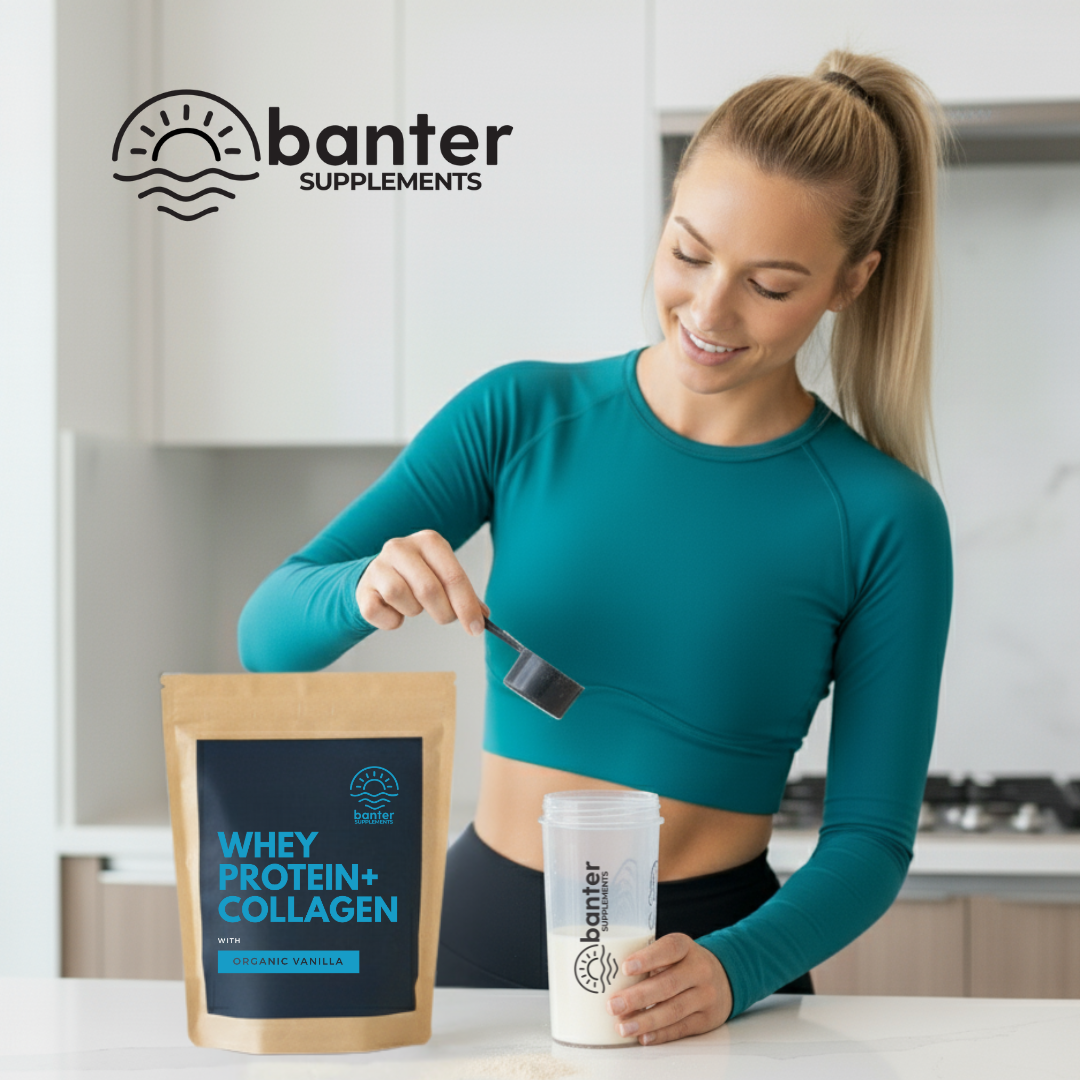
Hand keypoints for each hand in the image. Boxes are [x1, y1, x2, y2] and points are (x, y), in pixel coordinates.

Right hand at [357, 530, 487, 635]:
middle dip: (444, 612)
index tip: (476, 628)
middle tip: (446, 618)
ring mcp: (378, 566)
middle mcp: (401, 547)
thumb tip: (482, 618)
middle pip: (429, 589)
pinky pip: (379, 613)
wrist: (377, 576)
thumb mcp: (444, 576)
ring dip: (414, 611)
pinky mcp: (363, 588)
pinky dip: (391, 621)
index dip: (466, 606)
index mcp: (429, 541)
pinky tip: (395, 612)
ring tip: (414, 605)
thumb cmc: (417, 576)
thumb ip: (465, 595)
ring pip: (402, 597)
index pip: (454, 576)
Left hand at [606, 933, 732, 1045]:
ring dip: (646, 1020)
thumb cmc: (684, 964)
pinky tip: (643, 1037)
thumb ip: (650, 961)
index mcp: (686, 947)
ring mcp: (706, 995)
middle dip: (638, 997)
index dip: (647, 958)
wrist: (723, 979)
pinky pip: (682, 1028)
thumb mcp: (674, 953)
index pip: (669, 948)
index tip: (625, 968)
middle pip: (668, 984)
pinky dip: (661, 1034)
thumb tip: (612, 980)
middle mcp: (699, 970)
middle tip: (613, 1005)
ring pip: (674, 1010)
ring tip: (623, 1026)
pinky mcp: (707, 1019)